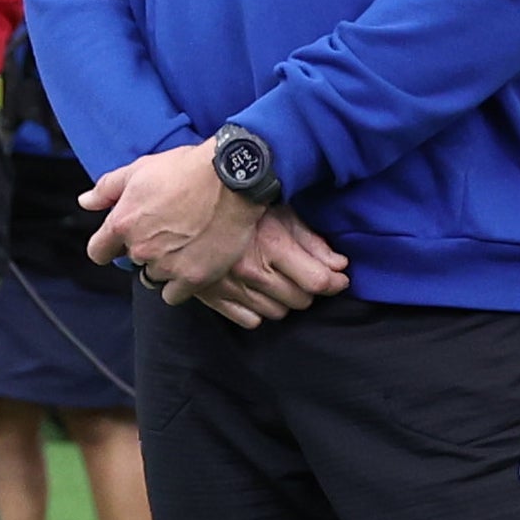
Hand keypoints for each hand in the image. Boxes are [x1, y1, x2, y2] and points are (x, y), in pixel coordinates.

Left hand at [82, 142, 269, 304]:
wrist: (233, 178)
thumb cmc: (187, 169)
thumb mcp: (140, 169)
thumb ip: (107, 189)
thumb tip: (85, 202)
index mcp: (122, 223)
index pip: (98, 252)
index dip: (109, 247)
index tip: (122, 242)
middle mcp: (141, 249)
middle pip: (132, 263)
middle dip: (144, 250)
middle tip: (167, 232)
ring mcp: (168, 266)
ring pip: (154, 279)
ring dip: (163, 267)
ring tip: (183, 246)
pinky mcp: (194, 278)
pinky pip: (175, 295)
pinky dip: (181, 284)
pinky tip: (192, 264)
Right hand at [193, 208, 352, 327]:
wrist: (179, 201)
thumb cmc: (236, 200)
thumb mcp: (279, 210)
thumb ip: (311, 240)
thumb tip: (339, 265)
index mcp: (271, 245)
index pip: (317, 280)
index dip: (334, 282)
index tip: (339, 279)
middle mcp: (252, 270)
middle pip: (299, 300)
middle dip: (308, 289)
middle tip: (305, 274)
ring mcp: (230, 286)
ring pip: (276, 313)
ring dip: (283, 300)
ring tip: (278, 280)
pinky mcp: (211, 296)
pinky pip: (248, 320)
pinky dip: (257, 310)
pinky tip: (256, 292)